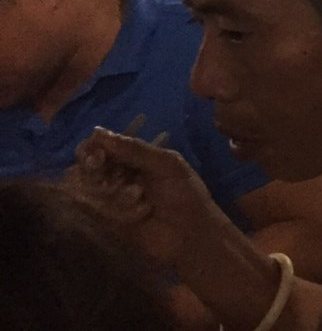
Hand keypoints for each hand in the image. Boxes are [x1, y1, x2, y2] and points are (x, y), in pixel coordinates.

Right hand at [71, 128, 221, 268]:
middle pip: (88, 167)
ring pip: (87, 189)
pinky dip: (110, 210)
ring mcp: (108, 200)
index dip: (94, 148)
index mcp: (133, 159)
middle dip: (94, 168)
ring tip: (136, 195)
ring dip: (106, 190)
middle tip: (103, 172)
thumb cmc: (184, 194)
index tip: (96, 153)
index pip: (102, 147)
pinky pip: (93, 212)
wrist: (190, 233)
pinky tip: (134, 211)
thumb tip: (98, 132)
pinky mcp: (105, 223)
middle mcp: (116, 177)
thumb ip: (135, 150)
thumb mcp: (166, 165)